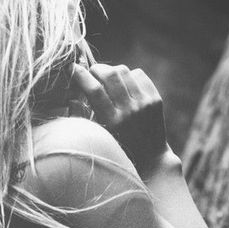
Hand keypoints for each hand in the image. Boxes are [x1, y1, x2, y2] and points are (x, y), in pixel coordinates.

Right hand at [71, 62, 170, 176]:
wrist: (151, 158)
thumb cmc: (120, 149)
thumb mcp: (101, 135)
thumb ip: (86, 115)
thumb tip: (72, 91)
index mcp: (113, 122)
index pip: (95, 91)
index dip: (81, 76)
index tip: (73, 69)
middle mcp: (130, 111)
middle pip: (110, 74)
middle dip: (97, 69)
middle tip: (92, 73)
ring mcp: (145, 103)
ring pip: (124, 70)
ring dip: (112, 71)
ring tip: (108, 80)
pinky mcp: (155, 99)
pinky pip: (138, 74)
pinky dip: (129, 76)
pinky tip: (126, 86)